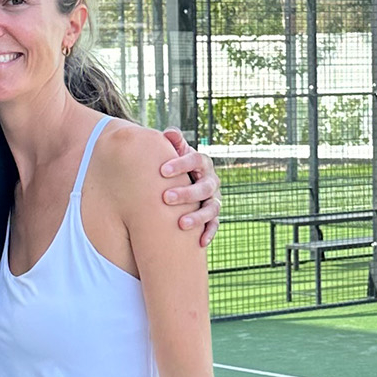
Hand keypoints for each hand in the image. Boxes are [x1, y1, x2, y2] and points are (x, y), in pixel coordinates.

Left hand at [159, 128, 220, 247]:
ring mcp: (214, 199)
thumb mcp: (174, 153)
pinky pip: (214, 225)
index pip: (196, 160)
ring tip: (181, 224)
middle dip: (186, 193)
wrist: (183, 181)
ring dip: (198, 217)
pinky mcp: (213, 216)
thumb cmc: (175, 166)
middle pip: (204, 187)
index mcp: (202, 163)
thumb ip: (173, 143)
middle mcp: (211, 181)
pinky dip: (209, 233)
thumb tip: (169, 133)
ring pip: (211, 208)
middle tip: (166, 198)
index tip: (162, 171)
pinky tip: (200, 243)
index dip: (181, 164)